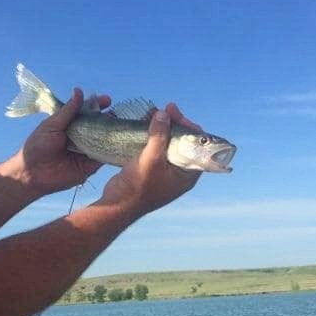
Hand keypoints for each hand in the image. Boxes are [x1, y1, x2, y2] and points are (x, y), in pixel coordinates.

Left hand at [12, 88, 110, 196]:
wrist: (32, 172)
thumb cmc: (38, 146)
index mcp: (70, 124)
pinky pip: (102, 158)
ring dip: (110, 135)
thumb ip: (68, 110)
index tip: (107, 100)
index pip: (87, 112)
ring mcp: (85, 151)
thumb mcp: (52, 125)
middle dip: (107, 120)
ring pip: (102, 141)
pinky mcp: (89, 167)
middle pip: (98, 126)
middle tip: (113, 117)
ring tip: (118, 129)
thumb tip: (79, 91)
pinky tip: (117, 145)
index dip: (97, 105)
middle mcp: (80, 137)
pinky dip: (110, 152)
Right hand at [99, 104, 200, 220]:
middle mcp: (179, 173)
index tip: (176, 115)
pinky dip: (152, 136)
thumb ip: (159, 135)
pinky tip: (144, 125)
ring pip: (168, 144)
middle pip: (183, 142)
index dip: (189, 128)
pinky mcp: (151, 169)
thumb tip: (163, 114)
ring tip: (152, 113)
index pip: (197, 146)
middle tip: (165, 110)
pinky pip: (155, 149)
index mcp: (188, 174)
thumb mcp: (152, 159)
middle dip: (174, 124)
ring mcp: (165, 171)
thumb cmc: (139, 186)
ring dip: (162, 128)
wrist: (118, 205)